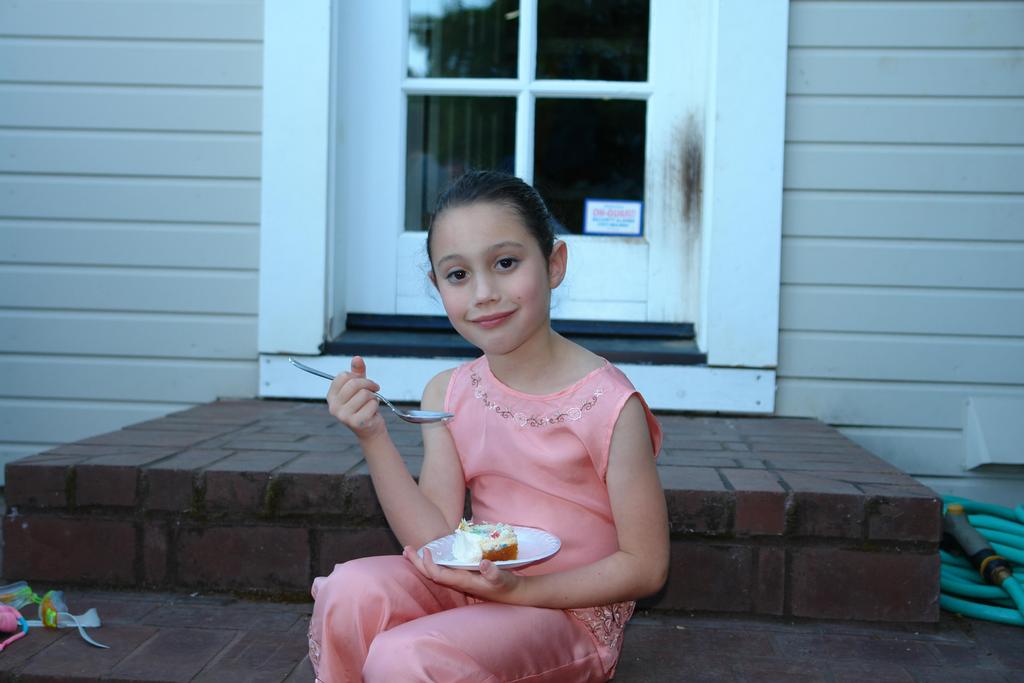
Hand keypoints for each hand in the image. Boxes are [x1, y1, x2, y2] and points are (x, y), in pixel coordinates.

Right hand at [327, 356, 385, 439]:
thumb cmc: (364, 406)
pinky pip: (371, 404)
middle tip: (374, 389)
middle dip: (368, 384)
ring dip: (373, 397)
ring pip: (364, 394)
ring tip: (371, 403)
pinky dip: (376, 405)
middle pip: (354, 383)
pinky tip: (372, 412)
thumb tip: (357, 358)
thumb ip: (358, 372)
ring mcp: (343, 416)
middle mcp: (334, 406)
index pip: (343, 376)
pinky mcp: (355, 422)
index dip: (357, 376)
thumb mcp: (360, 387)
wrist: (370, 429)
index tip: (365, 382)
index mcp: (332, 396)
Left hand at [402, 546, 522, 602]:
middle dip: (417, 563)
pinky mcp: (463, 576)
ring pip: (434, 572)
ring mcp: (459, 579)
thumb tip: (484, 563)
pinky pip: (442, 570)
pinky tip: (429, 555)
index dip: (429, 565)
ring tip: (410, 551)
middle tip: (405, 548)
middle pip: (431, 574)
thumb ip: (493, 572)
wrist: (512, 594)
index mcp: (463, 582)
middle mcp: (457, 582)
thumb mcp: (503, 579)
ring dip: (421, 562)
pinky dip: (432, 562)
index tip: (425, 551)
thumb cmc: (507, 586)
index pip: (439, 575)